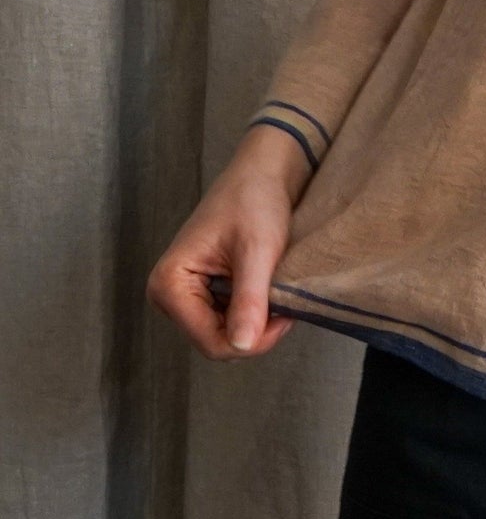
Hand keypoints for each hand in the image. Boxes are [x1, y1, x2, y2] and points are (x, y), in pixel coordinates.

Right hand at [146, 125, 309, 359]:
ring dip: (254, 322)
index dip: (253, 340)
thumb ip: (248, 299)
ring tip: (276, 293)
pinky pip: (226, 320)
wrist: (261, 172)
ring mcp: (182, 296)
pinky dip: (250, 312)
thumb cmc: (255, 199)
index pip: (211, 342)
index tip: (286, 315)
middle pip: (215, 342)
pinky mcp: (199, 293)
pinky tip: (266, 291)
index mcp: (169, 284)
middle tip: (284, 303)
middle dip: (254, 331)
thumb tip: (242, 346)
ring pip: (223, 334)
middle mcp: (167, 295)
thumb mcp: (257, 250)